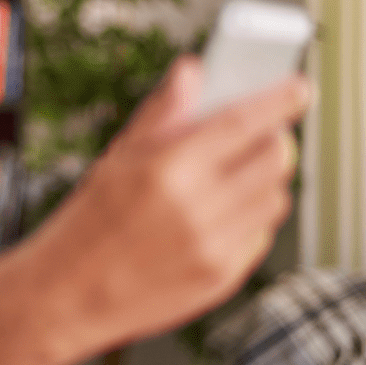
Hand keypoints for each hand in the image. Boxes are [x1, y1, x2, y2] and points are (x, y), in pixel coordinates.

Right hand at [33, 55, 311, 347]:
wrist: (68, 294)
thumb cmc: (87, 223)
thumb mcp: (116, 158)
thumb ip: (161, 112)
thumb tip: (191, 70)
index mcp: (167, 168)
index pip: (246, 121)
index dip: (281, 99)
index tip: (296, 89)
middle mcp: (196, 208)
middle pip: (277, 157)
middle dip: (274, 139)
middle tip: (258, 135)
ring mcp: (214, 247)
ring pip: (276, 197)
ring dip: (265, 180)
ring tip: (232, 178)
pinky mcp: (222, 278)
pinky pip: (262, 235)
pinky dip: (252, 218)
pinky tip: (220, 216)